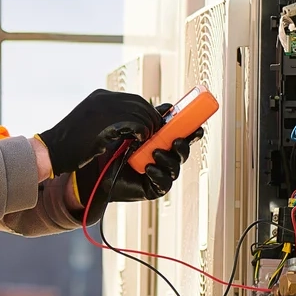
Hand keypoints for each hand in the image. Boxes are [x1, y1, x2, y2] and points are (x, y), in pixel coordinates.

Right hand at [36, 89, 164, 174]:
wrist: (52, 151)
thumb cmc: (71, 143)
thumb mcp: (92, 123)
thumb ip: (111, 119)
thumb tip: (133, 125)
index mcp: (100, 96)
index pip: (133, 98)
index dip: (146, 111)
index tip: (151, 124)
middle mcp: (103, 98)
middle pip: (140, 103)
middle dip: (151, 117)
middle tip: (155, 132)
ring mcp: (104, 109)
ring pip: (140, 112)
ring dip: (148, 126)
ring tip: (147, 138)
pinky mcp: (105, 122)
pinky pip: (134, 123)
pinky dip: (141, 132)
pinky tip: (139, 140)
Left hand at [76, 125, 198, 210]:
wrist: (98, 167)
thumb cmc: (115, 147)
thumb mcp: (134, 128)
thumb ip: (151, 119)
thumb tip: (168, 107)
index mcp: (162, 144)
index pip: (182, 138)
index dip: (192, 133)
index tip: (198, 128)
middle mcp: (164, 160)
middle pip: (182, 154)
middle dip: (183, 147)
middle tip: (177, 141)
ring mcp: (160, 174)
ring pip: (175, 168)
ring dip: (168, 159)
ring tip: (155, 153)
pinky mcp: (154, 188)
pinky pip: (164, 183)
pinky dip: (159, 174)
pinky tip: (149, 168)